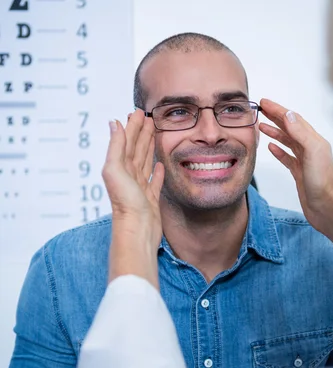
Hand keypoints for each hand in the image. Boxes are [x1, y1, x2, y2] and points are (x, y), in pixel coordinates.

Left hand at [103, 109, 164, 250]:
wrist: (137, 231)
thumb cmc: (126, 203)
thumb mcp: (115, 170)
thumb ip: (116, 146)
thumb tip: (114, 123)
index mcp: (120, 167)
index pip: (127, 141)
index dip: (133, 126)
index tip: (139, 112)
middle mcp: (129, 175)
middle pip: (136, 149)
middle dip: (141, 133)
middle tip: (149, 118)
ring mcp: (140, 187)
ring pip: (145, 161)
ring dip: (149, 147)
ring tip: (155, 135)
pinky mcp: (151, 198)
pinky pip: (154, 181)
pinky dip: (156, 171)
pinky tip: (159, 164)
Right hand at [259, 98, 332, 232]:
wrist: (325, 208)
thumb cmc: (322, 184)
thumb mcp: (312, 153)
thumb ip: (301, 133)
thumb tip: (289, 115)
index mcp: (315, 141)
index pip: (294, 120)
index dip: (279, 110)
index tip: (265, 103)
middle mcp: (311, 148)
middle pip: (290, 128)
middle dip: (276, 117)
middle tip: (261, 109)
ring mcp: (305, 161)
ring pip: (288, 142)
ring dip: (275, 132)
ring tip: (261, 126)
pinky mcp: (300, 173)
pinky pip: (287, 157)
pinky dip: (278, 150)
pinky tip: (270, 147)